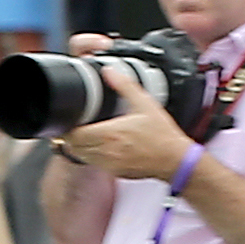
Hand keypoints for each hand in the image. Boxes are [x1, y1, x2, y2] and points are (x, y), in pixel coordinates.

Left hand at [52, 58, 188, 182]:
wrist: (174, 159)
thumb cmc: (162, 133)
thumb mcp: (145, 103)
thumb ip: (125, 85)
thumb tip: (109, 71)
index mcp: (110, 133)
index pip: (75, 135)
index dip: (70, 127)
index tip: (73, 120)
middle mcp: (106, 151)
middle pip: (74, 146)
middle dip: (73, 136)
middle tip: (79, 126)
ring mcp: (109, 164)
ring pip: (82, 157)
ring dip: (81, 146)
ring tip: (89, 135)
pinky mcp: (115, 172)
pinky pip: (95, 164)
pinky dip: (93, 155)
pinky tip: (103, 145)